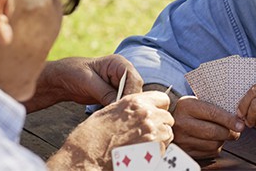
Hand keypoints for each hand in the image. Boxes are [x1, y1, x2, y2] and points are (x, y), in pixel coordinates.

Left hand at [25, 54, 144, 111]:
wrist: (62, 79)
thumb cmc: (73, 73)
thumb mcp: (88, 82)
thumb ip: (105, 92)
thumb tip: (118, 105)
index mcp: (119, 64)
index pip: (134, 79)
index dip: (131, 93)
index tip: (123, 106)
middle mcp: (123, 74)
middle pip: (135, 90)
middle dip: (129, 103)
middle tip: (121, 116)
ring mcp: (120, 85)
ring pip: (130, 99)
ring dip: (124, 108)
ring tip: (117, 119)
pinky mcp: (114, 96)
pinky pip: (121, 104)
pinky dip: (118, 111)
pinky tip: (113, 119)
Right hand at [48, 91, 172, 168]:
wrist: (87, 156)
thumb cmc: (92, 136)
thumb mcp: (110, 111)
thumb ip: (130, 108)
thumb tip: (141, 110)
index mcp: (135, 102)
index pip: (163, 99)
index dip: (159, 108)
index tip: (155, 114)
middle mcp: (147, 115)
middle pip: (168, 118)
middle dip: (160, 125)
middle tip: (146, 134)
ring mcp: (153, 133)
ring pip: (168, 134)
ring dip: (160, 139)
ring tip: (142, 145)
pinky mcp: (155, 151)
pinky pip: (164, 149)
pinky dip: (156, 152)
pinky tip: (141, 153)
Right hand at [171, 96, 243, 158]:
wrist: (169, 121)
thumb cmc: (189, 110)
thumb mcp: (197, 101)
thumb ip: (215, 107)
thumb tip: (238, 118)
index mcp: (187, 106)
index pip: (213, 114)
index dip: (229, 120)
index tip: (240, 125)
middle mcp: (182, 123)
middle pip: (213, 132)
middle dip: (229, 133)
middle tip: (236, 131)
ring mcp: (182, 139)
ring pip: (213, 144)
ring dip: (223, 141)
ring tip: (223, 134)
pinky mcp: (185, 151)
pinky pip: (208, 153)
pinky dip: (215, 148)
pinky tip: (213, 141)